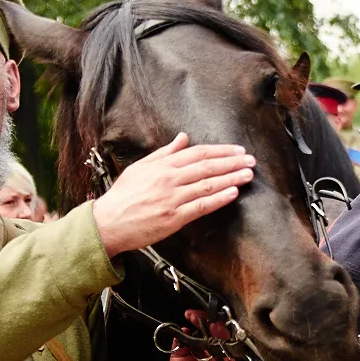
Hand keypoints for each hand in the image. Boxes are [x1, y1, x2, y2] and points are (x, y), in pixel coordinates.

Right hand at [93, 133, 254, 257]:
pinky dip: (219, 198)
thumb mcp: (140, 167)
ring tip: (248, 174)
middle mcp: (169, 179)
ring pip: (208, 184)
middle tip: (251, 160)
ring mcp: (172, 198)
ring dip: (231, 178)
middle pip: (207, 166)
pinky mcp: (174, 217)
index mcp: (162, 165)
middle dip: (232, 162)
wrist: (108, 223)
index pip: (198, 153)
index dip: (221, 150)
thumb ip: (164, 153)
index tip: (238, 150)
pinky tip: (233, 193)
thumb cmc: (123, 196)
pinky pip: (202, 205)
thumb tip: (183, 137)